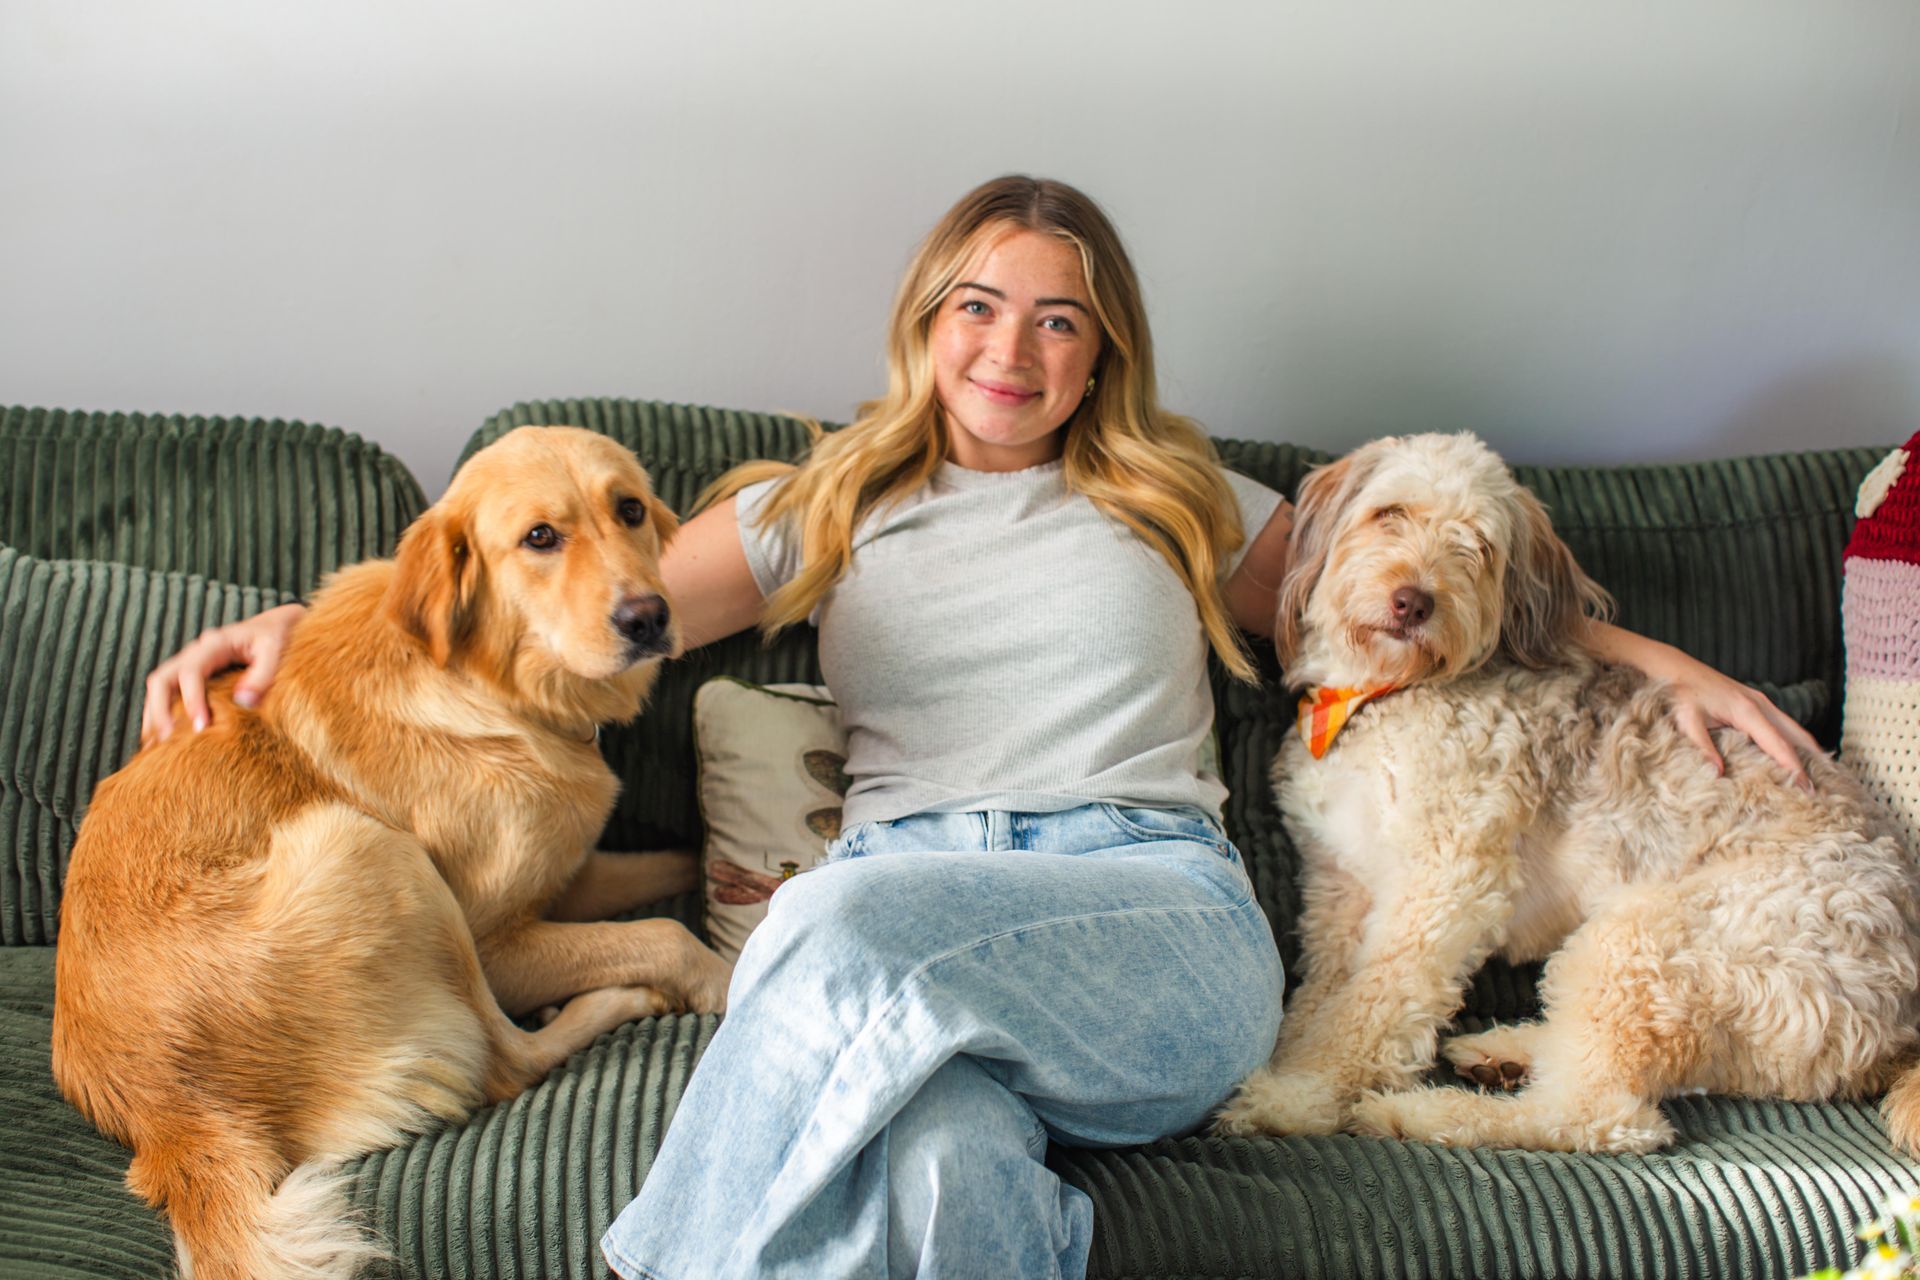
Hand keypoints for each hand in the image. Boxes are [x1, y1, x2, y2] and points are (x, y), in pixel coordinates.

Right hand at [142, 603, 306, 740]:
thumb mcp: (276, 650)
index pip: (190, 672)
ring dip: (154, 716)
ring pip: (160, 689)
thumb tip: (243, 701)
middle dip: (159, 711)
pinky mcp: (194, 676)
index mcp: (215, 644)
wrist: (279, 626)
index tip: (200, 727)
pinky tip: (162, 739)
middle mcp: (196, 652)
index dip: (191, 700)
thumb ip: (263, 674)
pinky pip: (169, 694)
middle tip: (167, 741)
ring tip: (156, 747)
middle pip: (162, 679)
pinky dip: (162, 715)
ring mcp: (191, 664)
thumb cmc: (279, 637)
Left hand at [1664, 665, 1820, 792]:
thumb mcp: (1687, 721)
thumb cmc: (1680, 693)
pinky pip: (1783, 725)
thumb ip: (1702, 746)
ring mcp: (1761, 702)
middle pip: (1797, 736)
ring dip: (1807, 751)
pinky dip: (1795, 742)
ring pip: (1793, 729)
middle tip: (1822, 789)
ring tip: (1817, 778)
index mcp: (1747, 710)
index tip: (1806, 790)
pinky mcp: (1756, 703)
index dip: (1794, 768)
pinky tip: (1796, 757)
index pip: (1779, 745)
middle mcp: (1761, 705)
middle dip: (1812, 761)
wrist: (1677, 669)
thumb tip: (1717, 774)